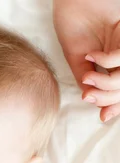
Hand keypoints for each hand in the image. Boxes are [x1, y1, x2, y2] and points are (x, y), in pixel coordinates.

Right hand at [53, 0, 119, 121]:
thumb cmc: (72, 21)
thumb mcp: (75, 56)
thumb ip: (84, 76)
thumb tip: (90, 97)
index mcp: (109, 64)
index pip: (118, 90)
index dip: (114, 105)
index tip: (102, 116)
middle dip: (107, 99)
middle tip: (88, 96)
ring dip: (107, 85)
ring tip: (88, 79)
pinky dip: (106, 61)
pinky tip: (92, 56)